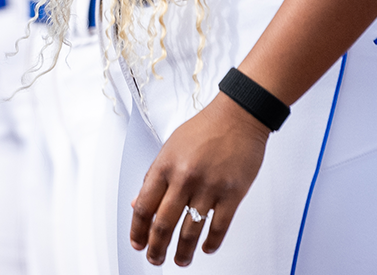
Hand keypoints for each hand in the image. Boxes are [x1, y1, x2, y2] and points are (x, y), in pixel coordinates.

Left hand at [130, 94, 269, 264]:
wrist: (239, 115)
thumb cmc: (204, 128)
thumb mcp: (170, 147)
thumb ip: (154, 176)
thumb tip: (138, 202)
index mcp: (165, 165)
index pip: (144, 206)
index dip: (138, 230)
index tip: (138, 243)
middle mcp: (184, 178)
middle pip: (163, 224)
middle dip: (157, 248)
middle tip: (155, 259)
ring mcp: (209, 187)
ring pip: (190, 231)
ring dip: (183, 252)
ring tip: (180, 260)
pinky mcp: (232, 193)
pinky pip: (219, 227)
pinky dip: (211, 243)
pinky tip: (206, 248)